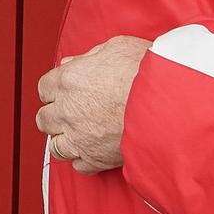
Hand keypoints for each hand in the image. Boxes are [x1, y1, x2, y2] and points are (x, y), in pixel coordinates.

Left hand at [37, 36, 152, 172]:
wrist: (169, 102)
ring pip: (56, 146)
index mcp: (69, 80)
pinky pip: (78, 166)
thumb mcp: (117, 47)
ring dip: (66, 139)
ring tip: (81, 134)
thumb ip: (89, 56)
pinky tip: (95, 150)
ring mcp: (80, 137)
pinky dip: (84, 160)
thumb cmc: (147, 71)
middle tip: (72, 113)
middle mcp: (68, 110)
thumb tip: (73, 62)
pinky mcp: (96, 159)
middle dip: (56, 115)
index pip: (44, 88)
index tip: (65, 92)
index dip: (55, 90)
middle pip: (44, 119)